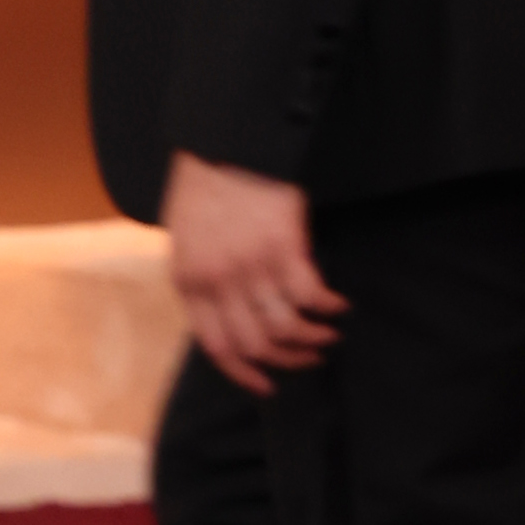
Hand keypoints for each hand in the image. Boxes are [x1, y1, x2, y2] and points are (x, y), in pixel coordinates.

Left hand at [162, 151, 345, 394]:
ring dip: (312, 339)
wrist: (225, 140)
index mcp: (188, 282)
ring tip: (328, 335)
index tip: (267, 384)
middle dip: (287, 360)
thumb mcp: (185, 238)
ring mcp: (249, 265)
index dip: (244, 373)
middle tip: (310, 357)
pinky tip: (339, 304)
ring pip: (284, 328)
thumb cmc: (205, 185)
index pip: (215, 346)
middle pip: (254, 344)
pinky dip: (328, 307)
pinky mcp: (283, 246)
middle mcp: (216, 281)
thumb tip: (225, 314)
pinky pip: (309, 295)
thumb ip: (201, 279)